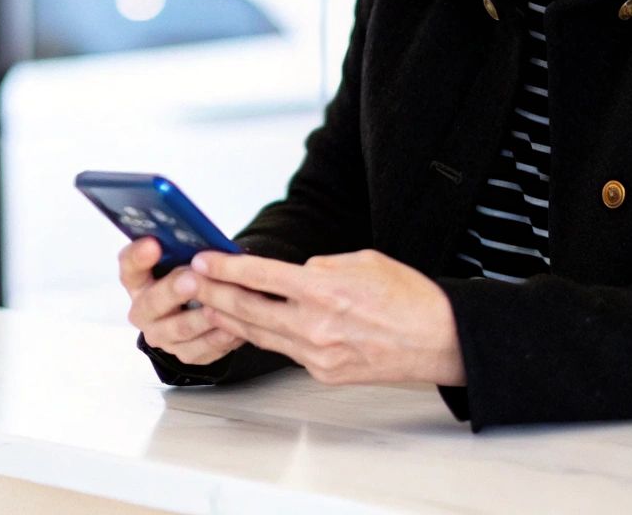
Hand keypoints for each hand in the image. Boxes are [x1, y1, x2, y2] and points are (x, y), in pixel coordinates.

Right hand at [119, 236, 245, 365]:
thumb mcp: (183, 257)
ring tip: (222, 303)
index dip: (138, 256)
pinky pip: (203, 348)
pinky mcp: (185, 354)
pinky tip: (237, 325)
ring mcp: (162, 336)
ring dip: (202, 316)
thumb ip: (184, 249)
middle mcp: (143, 311)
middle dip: (173, 290)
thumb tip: (201, 239)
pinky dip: (221, 336)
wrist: (198, 310)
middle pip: (152, 303)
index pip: (129, 267)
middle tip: (191, 279)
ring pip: (181, 328)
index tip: (152, 244)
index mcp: (138, 280)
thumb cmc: (192, 274)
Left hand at [189, 248, 465, 385]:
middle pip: (248, 310)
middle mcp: (316, 326)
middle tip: (193, 282)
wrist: (439, 340)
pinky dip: (263, 335)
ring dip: (229, 318)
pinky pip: (284, 350)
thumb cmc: (408, 297)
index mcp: (325, 291)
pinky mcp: (323, 372)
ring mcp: (317, 354)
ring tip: (208, 303)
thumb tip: (292, 273)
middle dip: (214, 294)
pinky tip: (248, 324)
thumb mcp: (362, 260)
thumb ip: (320, 267)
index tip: (204, 260)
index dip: (226, 268)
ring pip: (259, 334)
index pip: (260, 277)